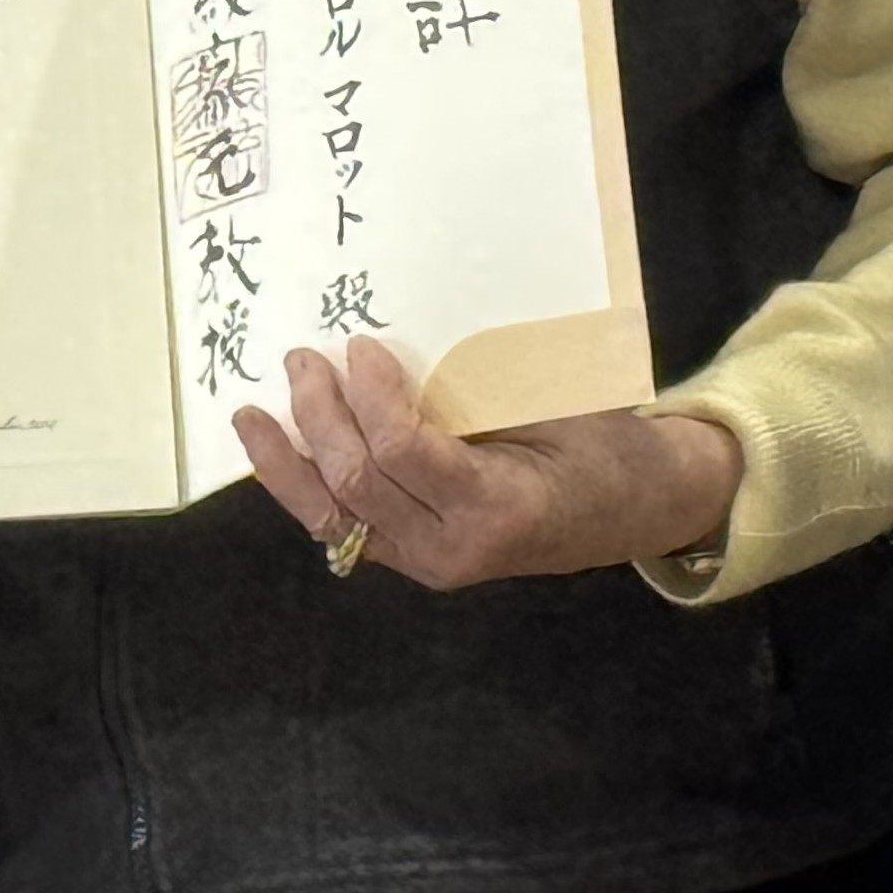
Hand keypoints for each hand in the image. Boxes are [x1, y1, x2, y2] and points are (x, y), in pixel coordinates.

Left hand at [232, 338, 740, 590]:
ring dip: (289, 458)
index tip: (362, 344)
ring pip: (334, 518)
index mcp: (498, 508)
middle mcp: (453, 551)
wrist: (636, 506)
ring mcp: (428, 563)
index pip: (406, 454)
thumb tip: (401, 329)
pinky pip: (342, 527)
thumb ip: (480, 385)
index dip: (372, 396)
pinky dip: (300, 488)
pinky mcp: (412, 558)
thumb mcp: (556, 403)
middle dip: (319, 417)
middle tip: (304, 357)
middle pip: (358, 485)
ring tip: (255, 411)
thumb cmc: (602, 441)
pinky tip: (271, 453)